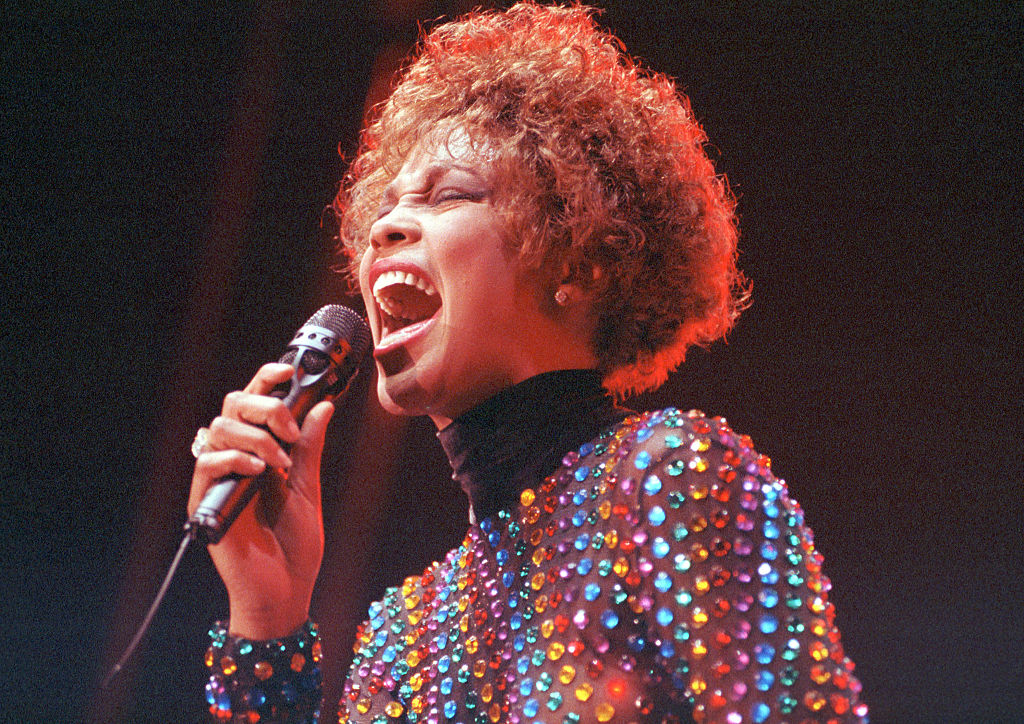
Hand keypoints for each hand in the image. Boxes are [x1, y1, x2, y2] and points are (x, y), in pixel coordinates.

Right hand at [187, 362, 333, 638]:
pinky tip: (259, 470)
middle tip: (289, 429)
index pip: (253, 402)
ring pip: (218, 428)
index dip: (266, 379)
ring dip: (255, 436)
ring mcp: (218, 479)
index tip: (289, 371)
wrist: (285, 590)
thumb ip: (310, 447)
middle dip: (263, 405)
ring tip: (279, 462)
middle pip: (232, 405)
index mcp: (260, 451)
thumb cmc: (295, 545)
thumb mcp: (308, 487)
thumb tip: (323, 405)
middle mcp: (235, 459)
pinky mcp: (205, 501)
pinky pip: (207, 462)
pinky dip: (235, 457)